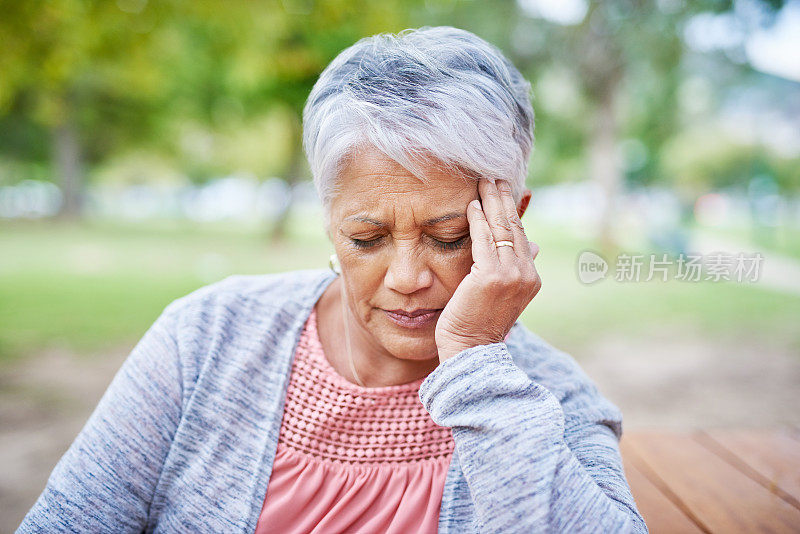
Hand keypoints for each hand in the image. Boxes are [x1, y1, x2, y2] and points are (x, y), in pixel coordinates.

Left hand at [435, 178, 540, 361]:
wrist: (471, 352)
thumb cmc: (479, 324)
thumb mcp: (502, 293)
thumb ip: (514, 268)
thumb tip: (534, 245)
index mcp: (530, 278)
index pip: (520, 236)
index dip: (511, 211)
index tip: (503, 190)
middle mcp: (526, 274)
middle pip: (513, 227)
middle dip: (503, 199)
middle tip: (493, 175)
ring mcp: (510, 275)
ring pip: (500, 230)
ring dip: (491, 202)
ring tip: (483, 182)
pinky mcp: (491, 276)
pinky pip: (483, 241)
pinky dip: (477, 221)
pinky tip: (472, 205)